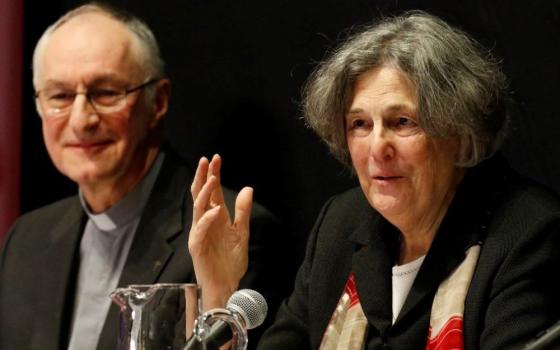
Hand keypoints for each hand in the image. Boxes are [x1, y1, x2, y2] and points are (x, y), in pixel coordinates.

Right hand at [188, 154, 252, 310]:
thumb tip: (247, 188)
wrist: (227, 284)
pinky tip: (216, 210)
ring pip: (198, 208)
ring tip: (212, 180)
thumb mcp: (242, 232)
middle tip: (207, 160)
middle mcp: (205, 221)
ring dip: (205, 193)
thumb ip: (243, 211)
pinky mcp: (197, 246)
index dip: (214, 174)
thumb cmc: (231, 261)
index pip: (212, 191)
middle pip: (200, 194)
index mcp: (216, 216)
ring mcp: (200, 233)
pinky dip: (208, 219)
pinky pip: (201, 230)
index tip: (217, 158)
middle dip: (203, 177)